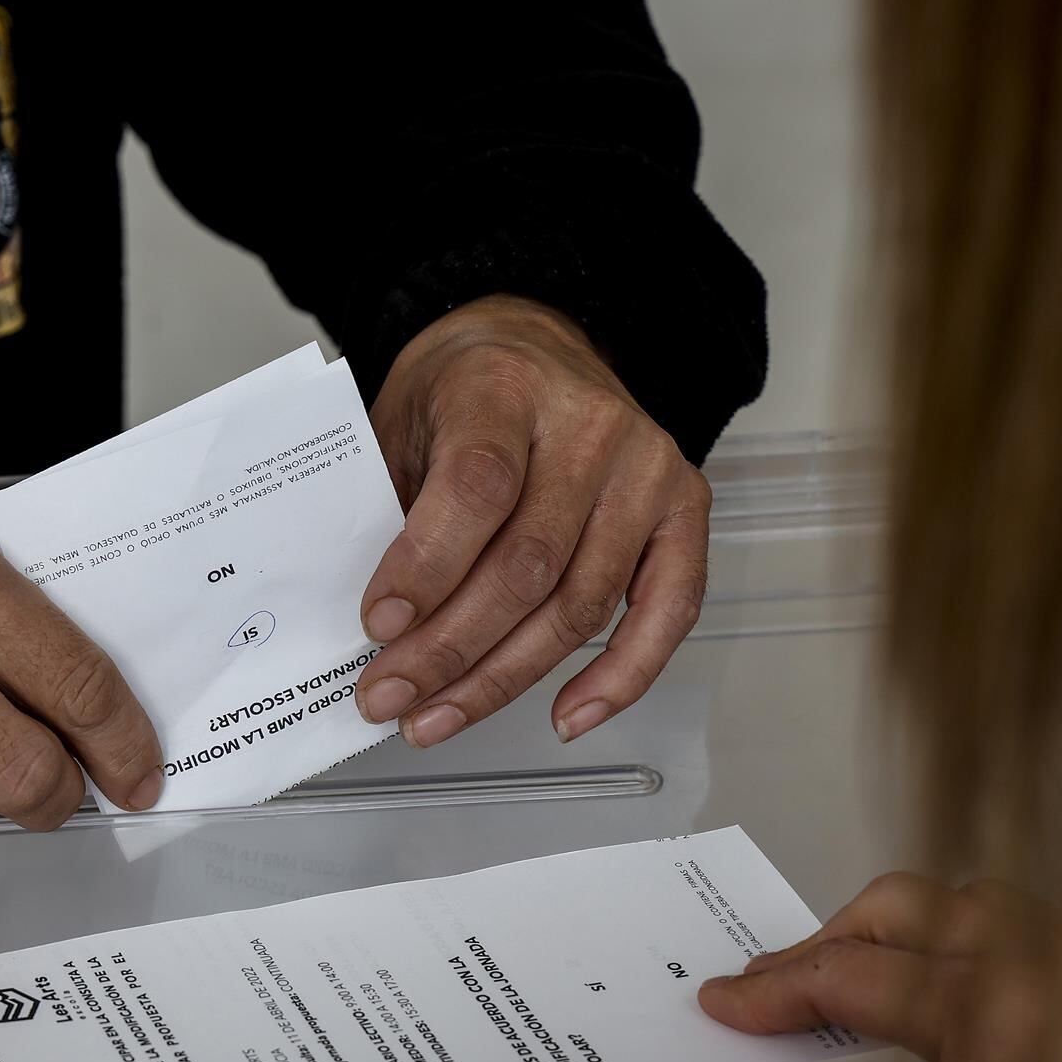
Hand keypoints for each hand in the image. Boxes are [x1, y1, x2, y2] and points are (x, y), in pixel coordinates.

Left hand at [355, 295, 710, 746]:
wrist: (533, 345)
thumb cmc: (461, 393)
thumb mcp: (402, 422)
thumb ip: (392, 510)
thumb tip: (377, 627)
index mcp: (505, 387)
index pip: (478, 488)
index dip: (428, 567)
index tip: (378, 627)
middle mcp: (590, 426)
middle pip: (528, 564)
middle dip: (451, 647)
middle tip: (390, 694)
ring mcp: (647, 470)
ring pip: (582, 604)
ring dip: (506, 678)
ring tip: (438, 716)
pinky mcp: (685, 509)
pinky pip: (669, 611)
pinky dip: (620, 676)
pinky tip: (566, 716)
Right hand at [659, 873, 1051, 1061]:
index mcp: (988, 1013)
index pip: (842, 976)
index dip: (770, 992)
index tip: (731, 1005)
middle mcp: (1045, 971)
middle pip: (903, 909)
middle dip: (830, 938)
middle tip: (781, 979)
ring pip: (979, 903)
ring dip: (912, 928)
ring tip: (870, 965)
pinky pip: (1040, 929)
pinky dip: (982, 944)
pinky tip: (972, 988)